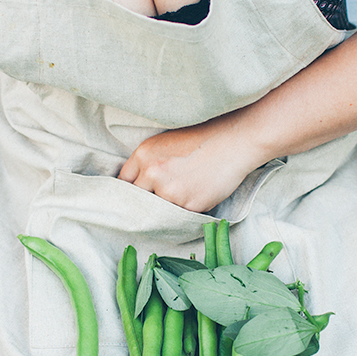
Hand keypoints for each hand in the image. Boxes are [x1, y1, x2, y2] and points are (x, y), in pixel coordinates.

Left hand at [118, 117, 265, 212]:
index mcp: (144, 155)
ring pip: (156, 211)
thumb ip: (147, 163)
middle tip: (153, 204)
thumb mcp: (166, 143)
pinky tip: (194, 197)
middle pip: (136, 200)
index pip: (123, 182)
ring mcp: (170, 191)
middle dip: (143, 203)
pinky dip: (183, 211)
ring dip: (164, 209)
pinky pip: (177, 216)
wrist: (234, 141)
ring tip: (180, 196)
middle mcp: (152, 173)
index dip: (128, 192)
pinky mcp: (187, 205)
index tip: (130, 199)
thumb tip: (134, 187)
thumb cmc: (202, 139)